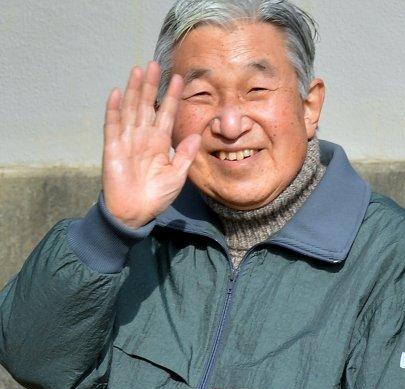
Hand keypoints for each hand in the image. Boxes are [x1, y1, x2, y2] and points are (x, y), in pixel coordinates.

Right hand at [102, 62, 200, 227]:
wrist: (135, 212)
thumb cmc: (156, 195)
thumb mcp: (177, 175)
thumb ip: (184, 155)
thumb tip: (195, 135)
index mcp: (160, 142)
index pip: (167, 113)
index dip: (173, 96)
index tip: (180, 78)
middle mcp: (143, 137)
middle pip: (147, 105)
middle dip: (151, 85)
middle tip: (155, 64)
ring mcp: (127, 140)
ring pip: (131, 109)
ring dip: (134, 90)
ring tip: (138, 70)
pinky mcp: (113, 147)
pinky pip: (112, 125)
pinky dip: (114, 109)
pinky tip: (117, 93)